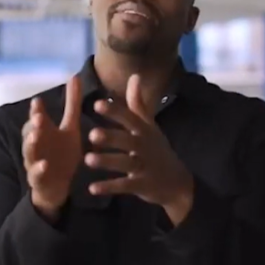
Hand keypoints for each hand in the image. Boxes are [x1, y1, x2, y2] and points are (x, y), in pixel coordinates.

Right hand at [21, 75, 82, 216]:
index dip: (37, 111)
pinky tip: (45, 164)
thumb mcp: (71, 128)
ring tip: (36, 136)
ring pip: (29, 152)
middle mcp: (36, 145)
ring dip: (31, 144)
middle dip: (33, 125)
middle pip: (30, 133)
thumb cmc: (63, 153)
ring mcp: (35, 161)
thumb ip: (71, 104)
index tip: (39, 101)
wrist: (58, 185)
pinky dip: (39, 169)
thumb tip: (75, 76)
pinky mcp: (39, 179)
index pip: (37, 118)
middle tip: (38, 117)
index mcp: (43, 132)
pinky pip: (36, 174)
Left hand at [84, 74, 193, 223]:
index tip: (97, 104)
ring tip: (87, 160)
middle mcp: (144, 147)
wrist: (177, 181)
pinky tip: (92, 188)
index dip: (115, 112)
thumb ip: (138, 103)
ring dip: (107, 161)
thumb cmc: (157, 149)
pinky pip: (124, 186)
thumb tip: (134, 76)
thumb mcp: (150, 126)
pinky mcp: (142, 185)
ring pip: (124, 163)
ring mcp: (144, 167)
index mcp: (144, 131)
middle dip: (111, 137)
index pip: (130, 118)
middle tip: (92, 134)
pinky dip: (109, 187)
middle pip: (127, 141)